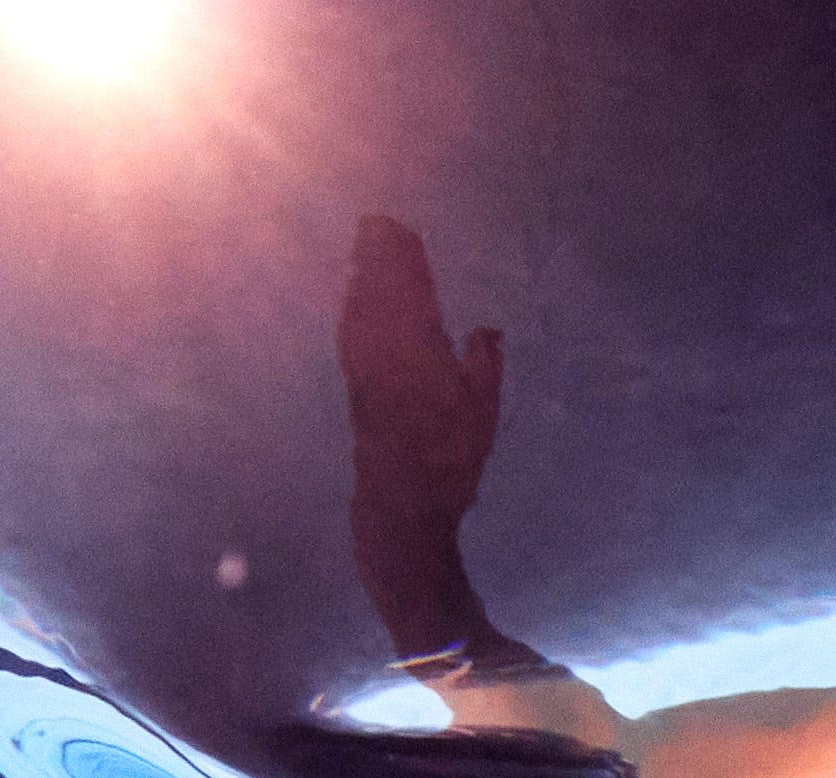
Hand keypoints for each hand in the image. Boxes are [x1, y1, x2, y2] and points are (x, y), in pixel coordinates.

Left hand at [342, 215, 503, 536]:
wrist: (401, 499)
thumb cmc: (450, 454)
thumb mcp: (483, 408)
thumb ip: (484, 362)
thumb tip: (486, 330)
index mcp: (418, 342)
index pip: (410, 285)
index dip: (405, 255)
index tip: (402, 227)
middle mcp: (383, 343)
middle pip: (377, 285)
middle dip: (377, 253)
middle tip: (376, 220)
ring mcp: (362, 361)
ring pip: (358, 303)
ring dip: (361, 273)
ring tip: (362, 247)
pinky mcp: (353, 381)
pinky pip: (349, 326)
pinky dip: (351, 304)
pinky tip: (351, 298)